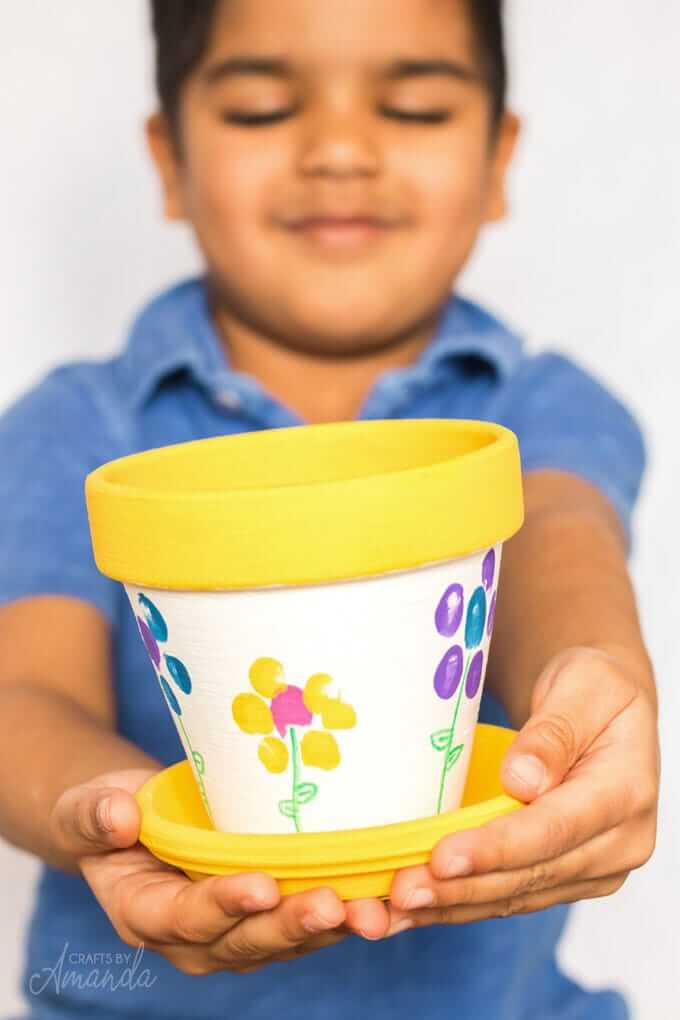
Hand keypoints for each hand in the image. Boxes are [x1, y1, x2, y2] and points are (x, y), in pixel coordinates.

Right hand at [50, 769, 390, 972]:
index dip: (222, 905)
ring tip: (373, 909)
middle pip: (247, 940)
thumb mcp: (87, 808)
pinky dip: (346, 910)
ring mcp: (239, 931)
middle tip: (332, 904)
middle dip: (290, 924)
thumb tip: (119, 815)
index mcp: (147, 915)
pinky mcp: (272, 913)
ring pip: (288, 937)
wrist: (137, 822)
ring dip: (332, 926)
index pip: (186, 917)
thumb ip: (96, 816)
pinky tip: (383, 896)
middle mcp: (197, 937)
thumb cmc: (111, 813)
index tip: (259, 886)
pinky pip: (310, 919)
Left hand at [386, 645, 658, 932]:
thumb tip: (522, 781)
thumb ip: (554, 732)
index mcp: (626, 793)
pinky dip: (462, 902)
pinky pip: (511, 895)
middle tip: (402, 889)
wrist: (604, 708)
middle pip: (532, 874)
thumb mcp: (582, 685)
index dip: (496, 847)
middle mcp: (619, 843)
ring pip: (517, 895)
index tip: (442, 857)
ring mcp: (594, 867)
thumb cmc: (591, 688)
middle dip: (463, 886)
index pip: (554, 829)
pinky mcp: (566, 877)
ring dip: (455, 903)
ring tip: (397, 905)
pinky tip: (419, 906)